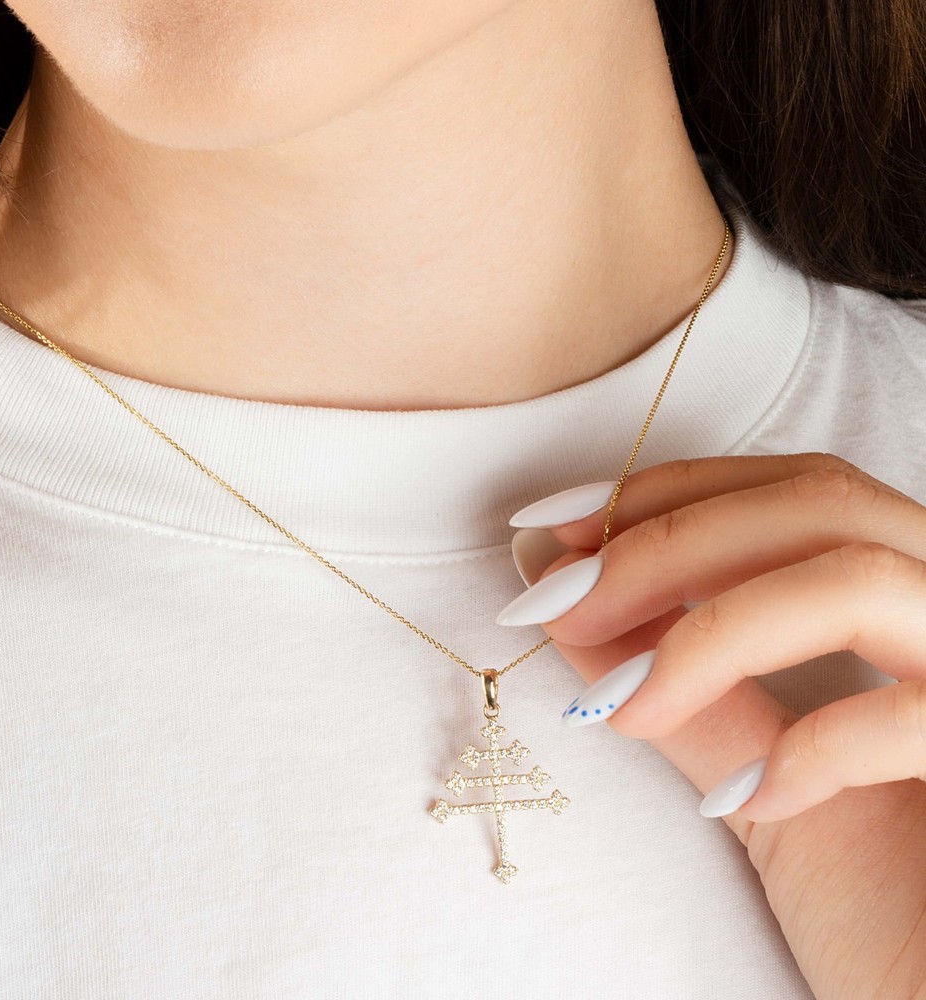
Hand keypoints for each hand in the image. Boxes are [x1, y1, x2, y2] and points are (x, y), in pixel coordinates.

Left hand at [499, 453, 925, 999]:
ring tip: (624, 704)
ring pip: (858, 577)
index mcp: (909, 605)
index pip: (791, 493)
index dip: (668, 496)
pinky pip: (918, 712)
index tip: (559, 531)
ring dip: (709, 632)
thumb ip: (678, 686)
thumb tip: (566, 600)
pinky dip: (810, 748)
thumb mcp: (758, 779)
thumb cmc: (886, 910)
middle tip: (562, 599)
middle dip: (667, 542)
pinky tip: (746, 799)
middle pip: (818, 506)